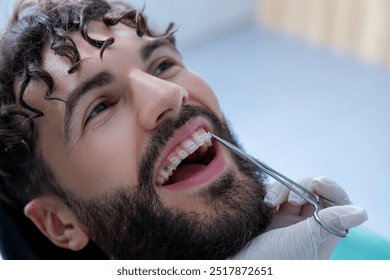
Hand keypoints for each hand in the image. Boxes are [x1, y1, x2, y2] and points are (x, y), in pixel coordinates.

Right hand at [230, 177, 367, 258]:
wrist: (235, 266)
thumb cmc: (272, 262)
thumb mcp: (304, 242)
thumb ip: (330, 223)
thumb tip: (361, 212)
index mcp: (321, 235)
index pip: (337, 205)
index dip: (331, 190)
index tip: (318, 183)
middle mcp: (306, 226)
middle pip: (315, 193)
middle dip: (303, 187)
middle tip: (291, 197)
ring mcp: (286, 221)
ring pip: (294, 190)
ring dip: (283, 189)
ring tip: (271, 202)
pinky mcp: (269, 216)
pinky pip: (275, 194)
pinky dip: (271, 192)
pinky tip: (265, 203)